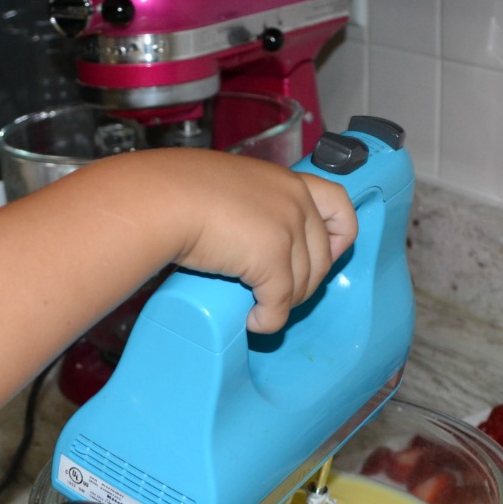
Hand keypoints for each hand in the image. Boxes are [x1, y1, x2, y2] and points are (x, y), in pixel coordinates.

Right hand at [147, 150, 357, 332]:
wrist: (162, 200)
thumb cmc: (178, 191)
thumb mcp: (228, 187)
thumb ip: (249, 205)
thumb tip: (243, 239)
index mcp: (287, 181)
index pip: (339, 205)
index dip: (340, 236)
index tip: (324, 255)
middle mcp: (295, 203)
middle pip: (322, 258)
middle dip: (304, 284)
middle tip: (276, 295)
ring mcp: (287, 231)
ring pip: (303, 285)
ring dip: (283, 305)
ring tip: (259, 308)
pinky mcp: (272, 260)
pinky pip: (280, 304)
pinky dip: (268, 320)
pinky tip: (254, 322)